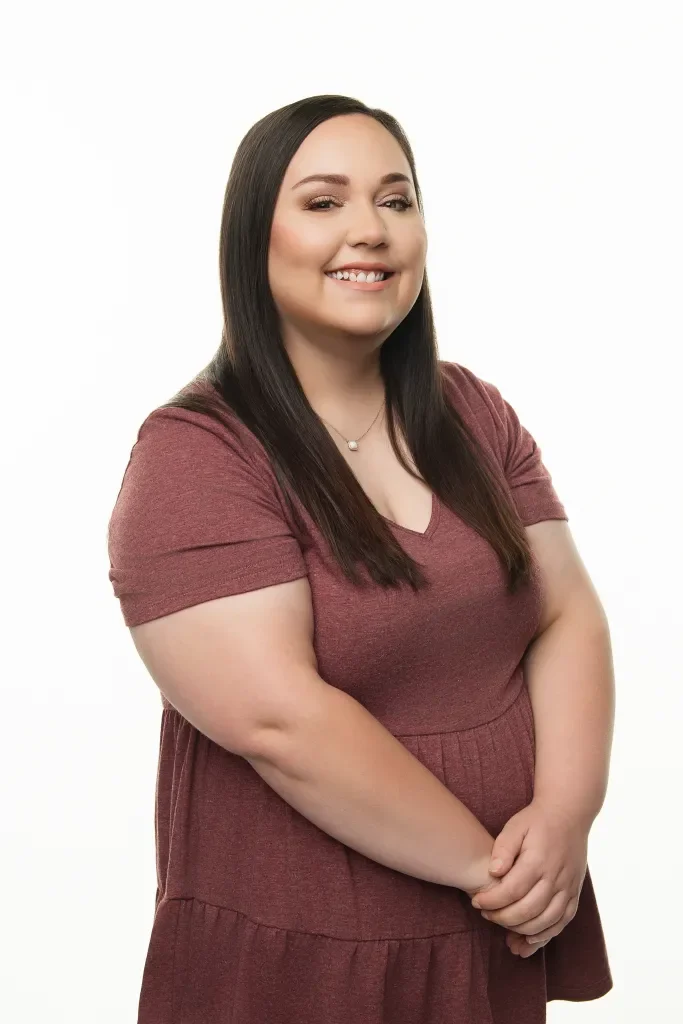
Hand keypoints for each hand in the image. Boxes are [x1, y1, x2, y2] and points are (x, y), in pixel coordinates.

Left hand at [470, 800, 588, 954]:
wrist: (568, 815)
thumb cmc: (536, 821)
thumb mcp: (515, 826)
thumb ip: (503, 848)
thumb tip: (493, 872)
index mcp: (538, 860)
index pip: (511, 890)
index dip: (491, 901)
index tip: (476, 902)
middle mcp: (555, 877)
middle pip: (528, 910)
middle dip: (502, 918)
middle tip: (486, 915)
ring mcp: (568, 888)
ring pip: (546, 921)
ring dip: (522, 931)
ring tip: (503, 931)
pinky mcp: (574, 894)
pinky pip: (562, 922)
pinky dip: (545, 935)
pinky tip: (528, 940)